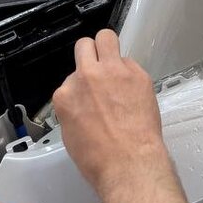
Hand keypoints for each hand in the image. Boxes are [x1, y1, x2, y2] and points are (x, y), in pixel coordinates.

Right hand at [53, 30, 169, 194]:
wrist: (128, 163)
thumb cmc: (99, 159)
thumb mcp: (71, 134)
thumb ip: (73, 108)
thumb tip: (82, 102)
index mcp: (66, 94)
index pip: (69, 77)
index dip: (80, 85)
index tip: (88, 94)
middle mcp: (86, 76)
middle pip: (84, 45)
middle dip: (90, 54)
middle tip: (99, 68)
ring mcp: (112, 71)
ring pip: (106, 38)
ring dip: (109, 50)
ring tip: (116, 67)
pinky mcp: (136, 73)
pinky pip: (131, 62)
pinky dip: (131, 73)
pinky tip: (134, 91)